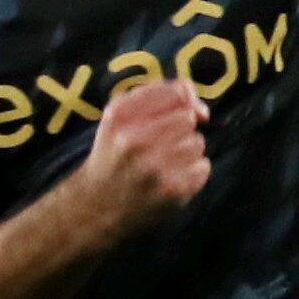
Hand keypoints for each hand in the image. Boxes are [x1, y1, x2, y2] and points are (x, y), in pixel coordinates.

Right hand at [77, 74, 209, 226]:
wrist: (96, 205)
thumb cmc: (115, 154)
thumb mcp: (120, 117)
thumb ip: (158, 97)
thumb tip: (201, 108)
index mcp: (120, 116)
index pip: (177, 92)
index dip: (185, 100)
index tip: (179, 111)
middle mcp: (134, 140)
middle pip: (188, 118)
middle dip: (180, 130)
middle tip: (159, 145)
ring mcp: (154, 167)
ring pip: (197, 143)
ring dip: (186, 152)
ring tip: (162, 163)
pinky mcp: (172, 190)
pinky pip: (203, 167)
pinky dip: (191, 173)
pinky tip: (169, 179)